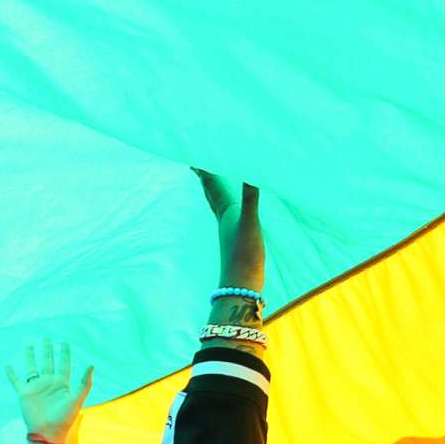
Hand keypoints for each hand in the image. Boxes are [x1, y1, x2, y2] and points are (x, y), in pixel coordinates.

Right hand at [4, 341, 93, 443]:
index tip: (64, 342)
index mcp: (62, 384)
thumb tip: (91, 364)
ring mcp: (36, 388)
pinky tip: (8, 366)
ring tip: (29, 345)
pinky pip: (16, 381)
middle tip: (46, 339)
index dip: (64, 353)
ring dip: (30, 357)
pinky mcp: (24, 394)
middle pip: (48, 362)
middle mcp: (48, 383)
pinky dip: (11, 374)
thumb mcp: (77, 399)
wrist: (48, 432)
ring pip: (32, 368)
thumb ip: (84, 383)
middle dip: (47, 350)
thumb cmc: (64, 418)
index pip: (63, 364)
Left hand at [195, 171, 263, 294]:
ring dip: (214, 192)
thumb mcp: (250, 223)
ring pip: (218, 206)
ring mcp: (230, 231)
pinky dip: (229, 208)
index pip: (212, 186)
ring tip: (210, 183)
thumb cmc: (244, 256)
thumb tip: (249, 174)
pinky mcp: (237, 240)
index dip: (205, 171)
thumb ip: (250, 198)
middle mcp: (224, 220)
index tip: (193, 156)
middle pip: (211, 194)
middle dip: (205, 178)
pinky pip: (230, 217)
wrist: (241, 287)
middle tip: (195, 164)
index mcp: (225, 213)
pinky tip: (231, 212)